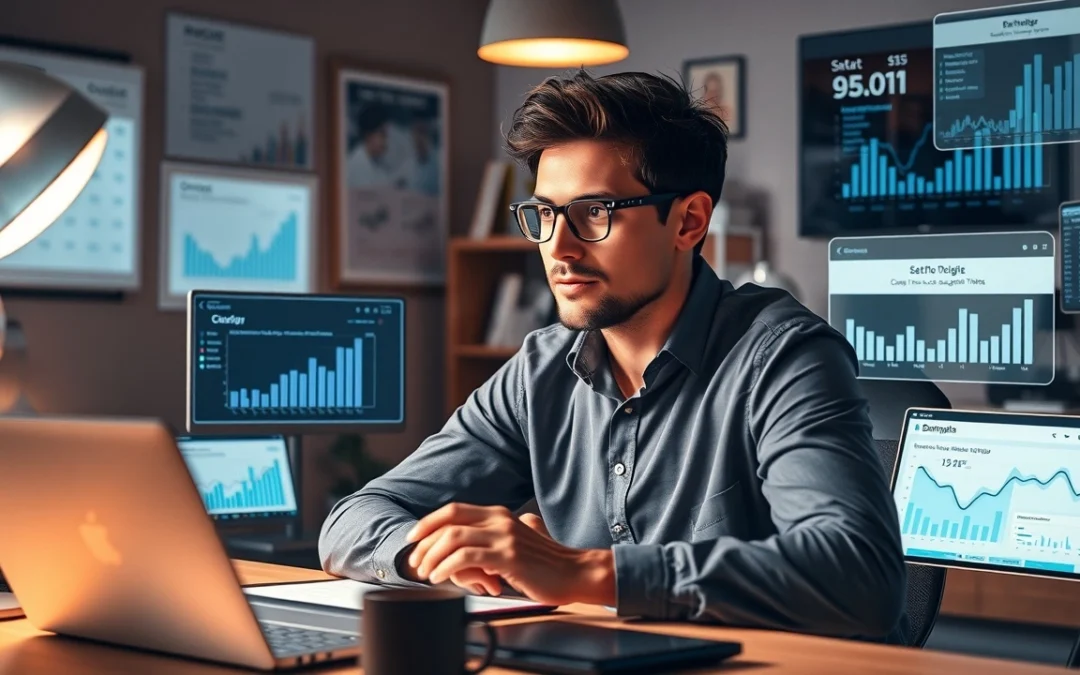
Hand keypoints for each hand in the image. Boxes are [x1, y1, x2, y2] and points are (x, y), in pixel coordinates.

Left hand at [404, 503, 614, 606]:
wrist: (576, 573)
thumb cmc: (551, 562)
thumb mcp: (527, 537)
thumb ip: (512, 530)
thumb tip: (509, 528)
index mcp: (500, 515)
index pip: (454, 510)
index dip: (429, 522)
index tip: (414, 538)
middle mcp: (500, 520)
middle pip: (449, 521)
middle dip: (425, 542)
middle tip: (416, 561)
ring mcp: (504, 537)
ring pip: (453, 538)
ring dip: (432, 556)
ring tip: (426, 572)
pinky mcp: (508, 557)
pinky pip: (466, 557)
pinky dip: (447, 567)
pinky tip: (441, 578)